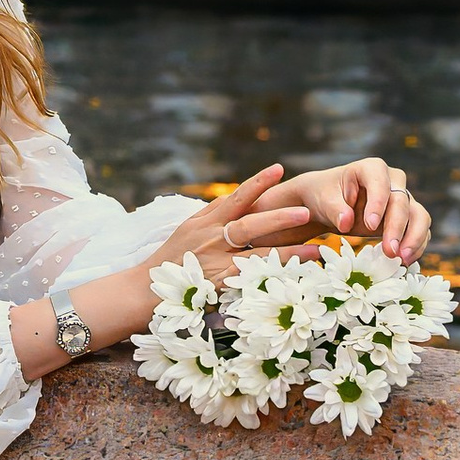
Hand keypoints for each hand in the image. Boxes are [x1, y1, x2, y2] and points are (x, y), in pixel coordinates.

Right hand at [155, 161, 318, 291]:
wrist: (142, 290)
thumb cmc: (170, 260)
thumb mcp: (187, 231)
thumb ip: (212, 216)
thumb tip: (237, 198)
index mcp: (204, 222)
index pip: (235, 198)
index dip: (258, 183)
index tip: (279, 169)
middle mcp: (211, 239)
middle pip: (250, 223)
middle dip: (280, 216)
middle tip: (306, 211)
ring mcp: (216, 263)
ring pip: (258, 254)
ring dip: (289, 250)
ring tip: (317, 246)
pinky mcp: (219, 286)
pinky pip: (252, 280)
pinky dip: (275, 277)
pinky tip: (296, 276)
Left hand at [292, 156, 430, 264]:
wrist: (332, 203)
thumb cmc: (327, 195)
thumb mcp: (324, 200)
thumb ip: (335, 209)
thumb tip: (346, 221)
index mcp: (371, 169)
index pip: (380, 182)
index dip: (378, 203)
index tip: (370, 226)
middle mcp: (393, 181)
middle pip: (402, 202)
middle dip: (397, 228)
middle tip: (390, 251)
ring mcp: (403, 199)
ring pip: (419, 216)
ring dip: (414, 239)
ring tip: (402, 259)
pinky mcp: (407, 218)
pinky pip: (420, 231)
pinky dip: (416, 246)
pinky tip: (405, 262)